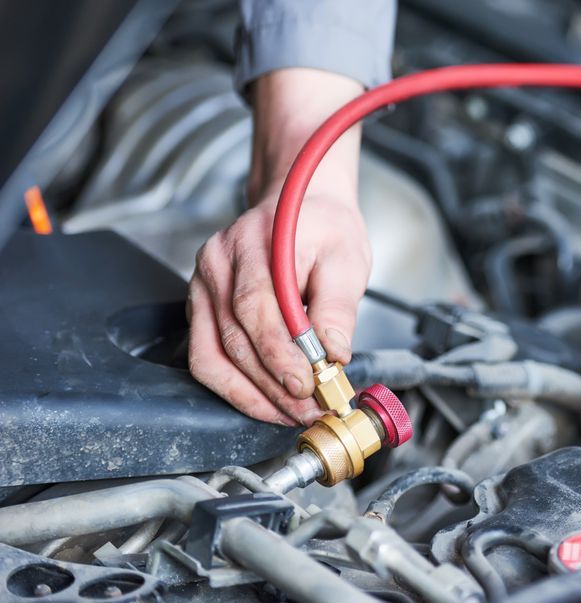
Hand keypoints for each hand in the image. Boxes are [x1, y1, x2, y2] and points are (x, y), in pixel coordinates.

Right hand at [188, 69, 370, 424]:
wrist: (298, 199)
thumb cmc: (323, 226)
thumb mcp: (347, 258)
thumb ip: (337, 307)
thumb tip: (334, 355)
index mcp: (255, 242)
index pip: (259, 309)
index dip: (281, 356)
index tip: (310, 386)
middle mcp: (219, 263)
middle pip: (236, 338)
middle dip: (273, 385)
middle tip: (309, 410)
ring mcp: (203, 284)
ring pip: (213, 355)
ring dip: (252, 395)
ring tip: (290, 413)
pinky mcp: (201, 304)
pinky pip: (206, 355)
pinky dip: (233, 386)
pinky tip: (264, 401)